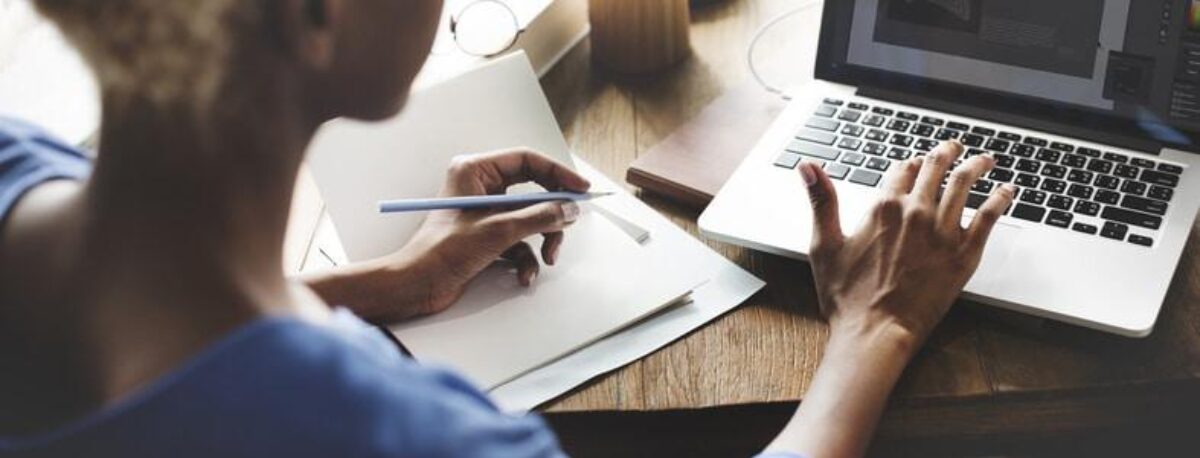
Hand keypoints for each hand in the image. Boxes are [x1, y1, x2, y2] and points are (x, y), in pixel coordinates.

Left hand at [307, 149, 590, 322]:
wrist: (416, 286)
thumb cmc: (441, 252)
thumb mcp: (498, 231)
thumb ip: (539, 217)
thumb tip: (569, 209)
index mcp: (475, 171)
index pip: (527, 161)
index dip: (558, 174)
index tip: (580, 189)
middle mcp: (480, 187)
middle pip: (532, 192)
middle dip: (550, 216)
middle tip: (567, 227)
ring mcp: (484, 213)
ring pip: (529, 219)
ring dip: (541, 241)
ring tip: (545, 259)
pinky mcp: (486, 237)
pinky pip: (519, 241)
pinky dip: (526, 258)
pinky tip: (523, 275)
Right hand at [801, 141, 1015, 347]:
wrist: (876, 332)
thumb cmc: (847, 297)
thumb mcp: (824, 244)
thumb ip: (821, 200)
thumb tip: (808, 167)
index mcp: (883, 208)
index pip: (902, 170)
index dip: (908, 164)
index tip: (914, 163)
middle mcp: (916, 213)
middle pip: (936, 169)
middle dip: (947, 153)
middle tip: (955, 147)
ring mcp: (943, 232)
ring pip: (965, 184)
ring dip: (977, 166)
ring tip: (985, 159)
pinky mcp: (964, 254)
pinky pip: (989, 217)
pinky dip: (1000, 198)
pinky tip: (1007, 191)